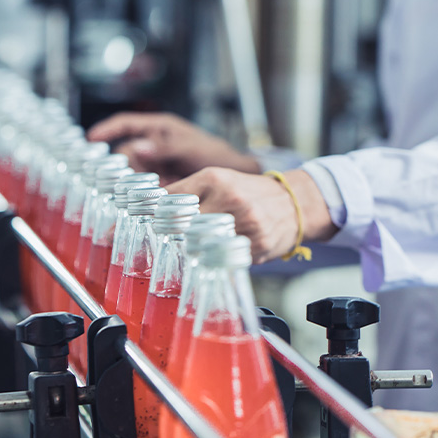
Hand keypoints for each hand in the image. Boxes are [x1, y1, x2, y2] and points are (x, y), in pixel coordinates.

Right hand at [87, 112, 259, 183]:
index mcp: (159, 128)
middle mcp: (154, 145)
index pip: (126, 124)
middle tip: (117, 182)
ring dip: (129, 185)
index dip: (108, 130)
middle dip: (120, 167)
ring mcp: (156, 164)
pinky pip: (142, 188)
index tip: (92, 139)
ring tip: (130, 195)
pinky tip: (141, 203)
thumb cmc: (215, 153)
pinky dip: (140, 196)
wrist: (235, 175)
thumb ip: (165, 147)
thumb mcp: (190, 147)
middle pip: (126, 153)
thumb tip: (138, 147)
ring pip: (132, 172)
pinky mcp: (161, 182)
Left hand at [167, 167, 337, 262]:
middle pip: (182, 225)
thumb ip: (187, 192)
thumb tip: (150, 210)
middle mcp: (228, 197)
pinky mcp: (257, 244)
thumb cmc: (249, 192)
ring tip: (194, 248)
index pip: (170, 200)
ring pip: (201, 245)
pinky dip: (216, 259)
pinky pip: (224, 258)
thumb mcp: (218, 180)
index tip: (144, 224)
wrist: (293, 202)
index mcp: (213, 178)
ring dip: (193, 250)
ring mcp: (244, 221)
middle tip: (167, 240)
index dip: (154, 216)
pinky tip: (217, 254)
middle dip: (171, 235)